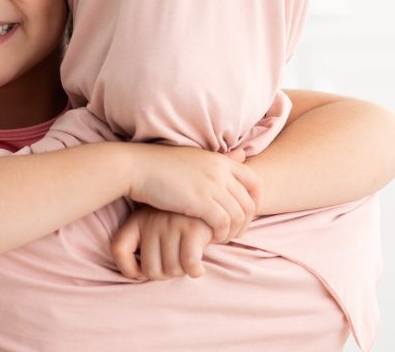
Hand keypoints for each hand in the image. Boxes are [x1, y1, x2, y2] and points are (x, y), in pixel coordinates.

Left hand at [112, 205, 213, 279]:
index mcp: (138, 220)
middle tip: (176, 263)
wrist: (211, 208)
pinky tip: (199, 267)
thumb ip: (137, 250)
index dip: (130, 269)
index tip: (143, 270)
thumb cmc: (180, 227)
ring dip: (182, 272)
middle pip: (150, 270)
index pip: (119, 249)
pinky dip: (195, 271)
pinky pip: (189, 264)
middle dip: (166, 274)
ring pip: (172, 270)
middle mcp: (152, 221)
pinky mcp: (193, 229)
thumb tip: (138, 275)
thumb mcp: (154, 232)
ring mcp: (172, 224)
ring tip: (188, 258)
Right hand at [126, 144, 260, 242]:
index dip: (255, 202)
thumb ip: (218, 162)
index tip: (245, 216)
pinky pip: (223, 222)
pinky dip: (221, 234)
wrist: (138, 167)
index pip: (255, 182)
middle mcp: (220, 171)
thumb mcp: (195, 158)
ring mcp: (211, 185)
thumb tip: (242, 155)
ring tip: (220, 238)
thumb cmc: (162, 165)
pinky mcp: (200, 201)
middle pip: (249, 202)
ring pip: (238, 215)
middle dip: (245, 223)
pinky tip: (210, 239)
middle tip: (233, 234)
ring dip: (232, 231)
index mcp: (220, 160)